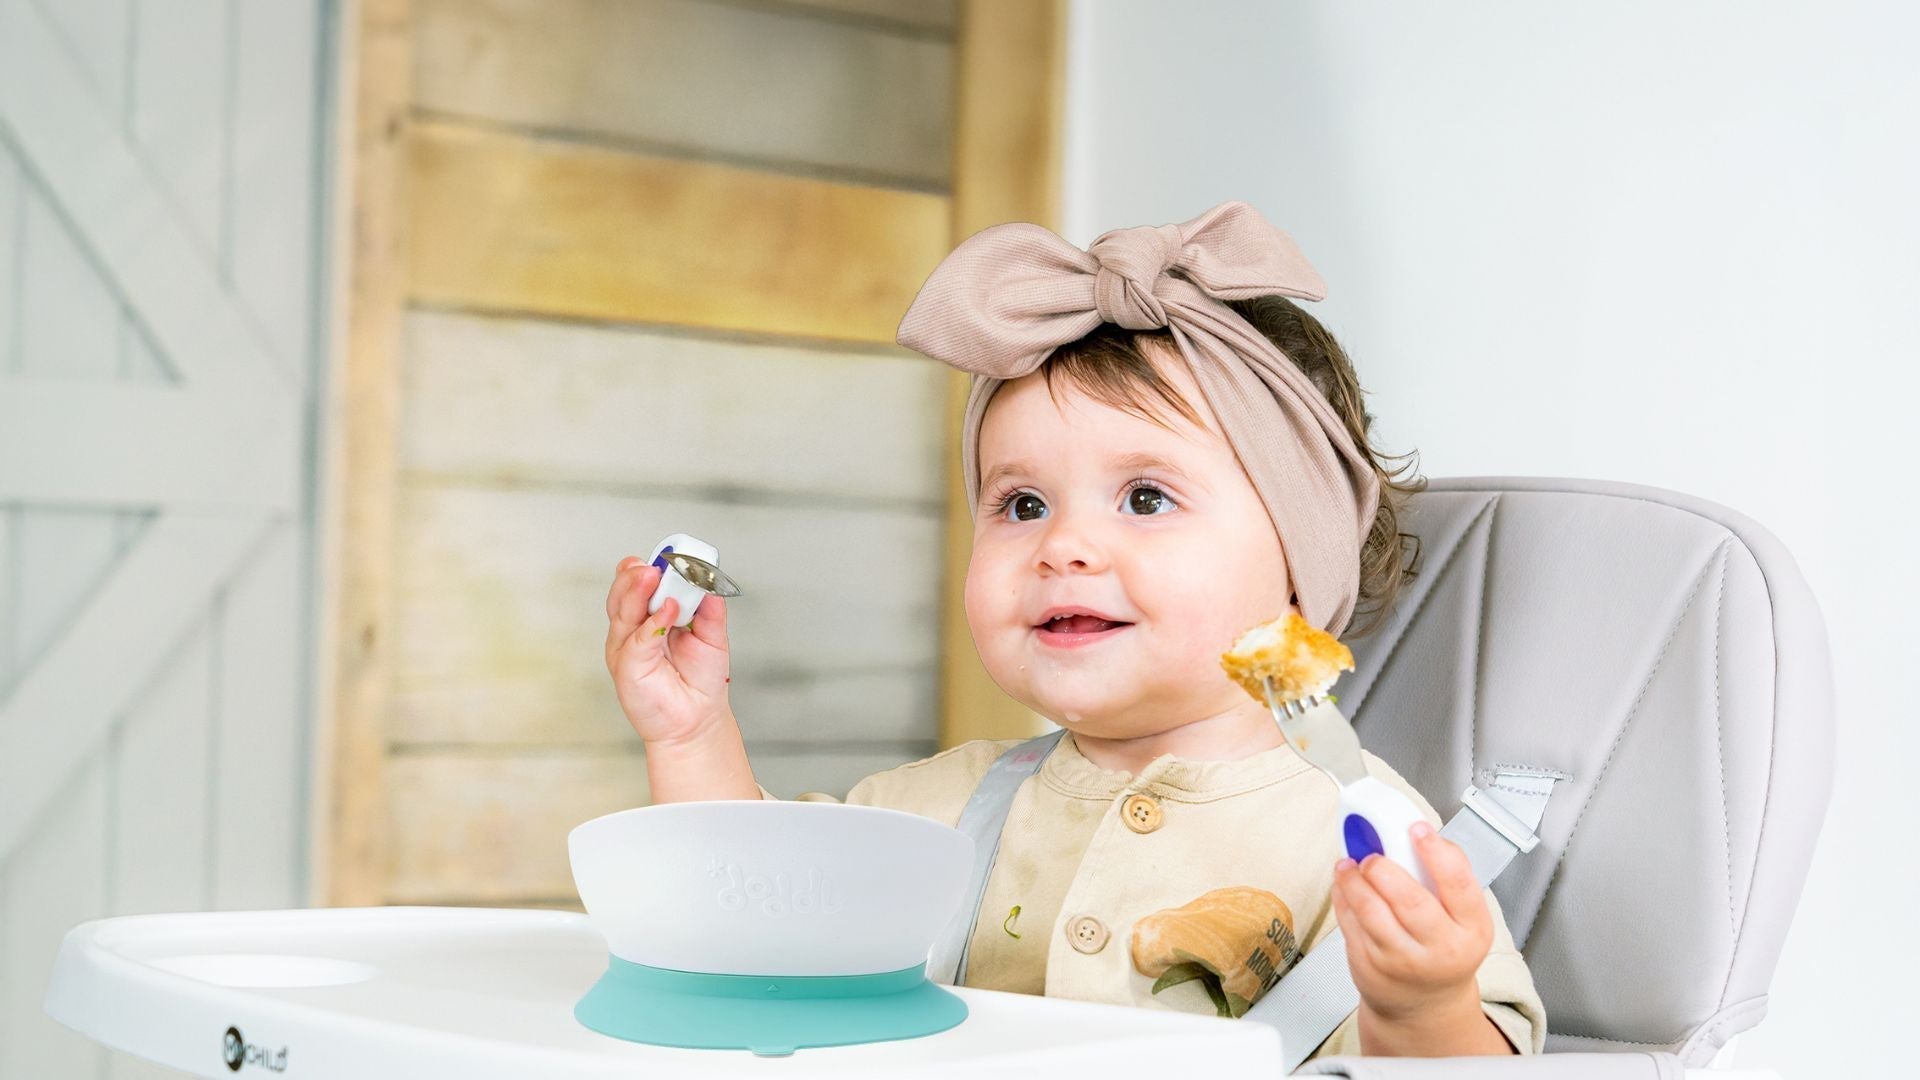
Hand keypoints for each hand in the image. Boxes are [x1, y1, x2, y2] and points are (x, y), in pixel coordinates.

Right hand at [604, 556, 732, 745]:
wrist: (696, 720)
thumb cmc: (699, 681)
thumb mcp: (712, 635)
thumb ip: (709, 608)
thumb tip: (708, 581)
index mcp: (649, 616)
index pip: (637, 584)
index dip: (645, 568)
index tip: (665, 556)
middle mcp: (632, 629)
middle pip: (623, 593)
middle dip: (635, 575)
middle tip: (654, 564)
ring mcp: (626, 647)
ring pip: (622, 611)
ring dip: (637, 591)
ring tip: (654, 576)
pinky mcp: (627, 667)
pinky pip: (637, 640)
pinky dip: (651, 622)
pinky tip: (668, 610)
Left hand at [1330, 821, 1492, 1022]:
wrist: (1424, 1004)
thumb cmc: (1443, 949)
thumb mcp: (1462, 919)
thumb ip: (1445, 880)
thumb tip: (1412, 833)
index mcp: (1471, 929)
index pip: (1458, 885)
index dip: (1437, 852)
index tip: (1417, 829)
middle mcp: (1440, 948)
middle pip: (1409, 900)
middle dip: (1383, 869)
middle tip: (1372, 856)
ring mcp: (1403, 961)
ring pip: (1371, 912)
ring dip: (1353, 880)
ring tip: (1349, 865)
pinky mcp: (1370, 967)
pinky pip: (1350, 924)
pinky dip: (1342, 897)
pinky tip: (1344, 885)